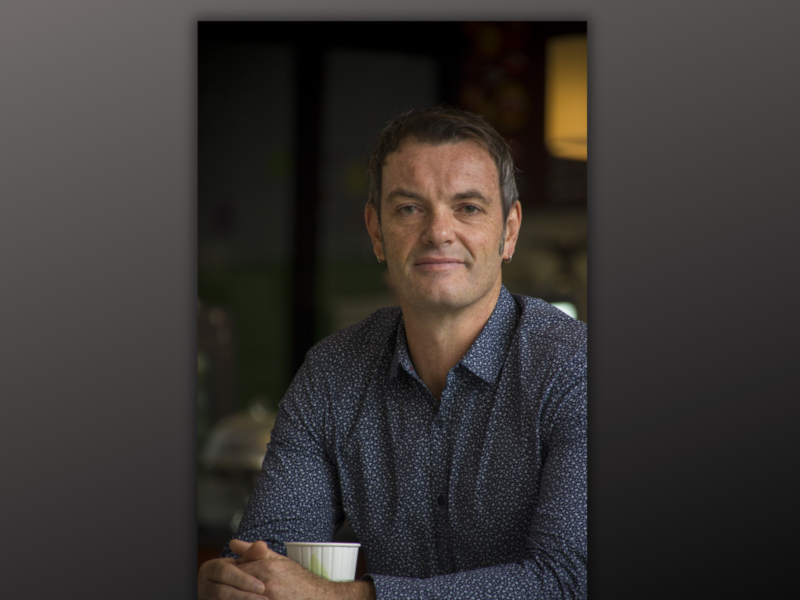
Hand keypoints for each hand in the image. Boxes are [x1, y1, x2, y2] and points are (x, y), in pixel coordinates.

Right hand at [198, 551, 265, 599]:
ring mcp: (205, 597)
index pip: (225, 572)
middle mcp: (203, 585)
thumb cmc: (240, 573)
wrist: (229, 590)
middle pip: (221, 593)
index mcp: (210, 568)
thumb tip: (261, 545)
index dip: (244, 580)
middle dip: (244, 597)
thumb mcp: (244, 562)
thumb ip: (252, 554)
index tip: (262, 587)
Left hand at [231, 540, 374, 599]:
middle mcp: (265, 585)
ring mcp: (267, 599)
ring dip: (240, 595)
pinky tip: (252, 597)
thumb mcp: (277, 560)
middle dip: (233, 587)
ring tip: (244, 592)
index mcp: (266, 568)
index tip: (233, 577)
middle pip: (236, 586)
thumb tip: (233, 543)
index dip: (232, 573)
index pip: (236, 570)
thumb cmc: (298, 579)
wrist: (316, 597)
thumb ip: (254, 551)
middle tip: (234, 588)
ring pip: (241, 596)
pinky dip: (249, 599)